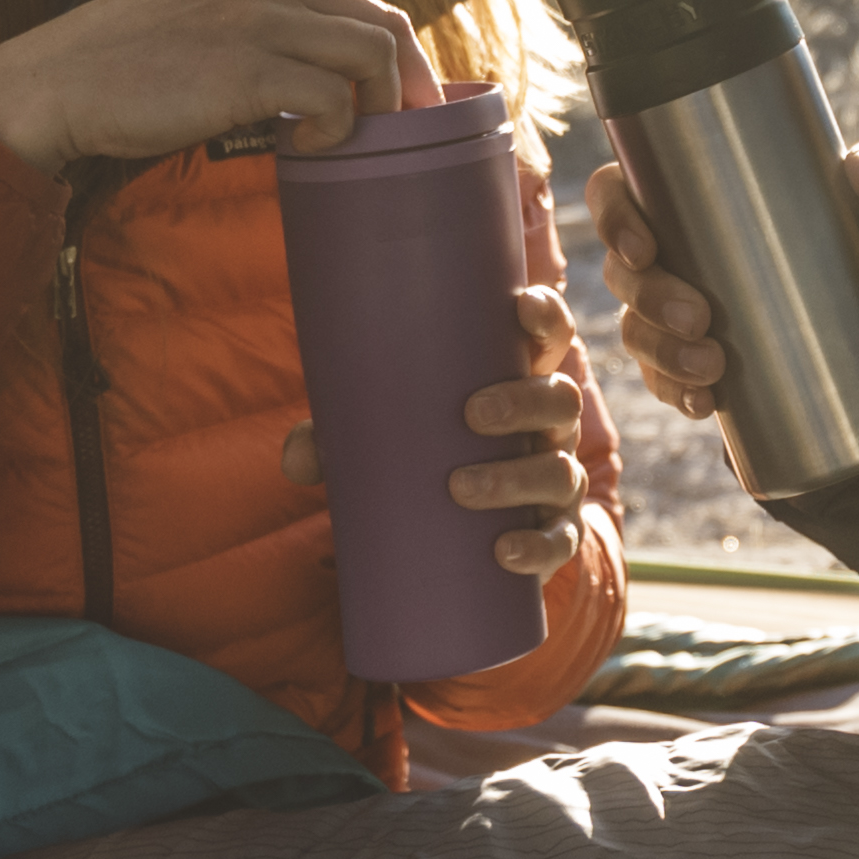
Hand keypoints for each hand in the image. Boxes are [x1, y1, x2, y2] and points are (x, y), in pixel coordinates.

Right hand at [0, 0, 415, 172]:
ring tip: (345, 140)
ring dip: (378, 106)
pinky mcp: (247, 68)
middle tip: (413, 133)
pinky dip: (335, 129)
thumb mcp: (214, 15)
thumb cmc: (134, 63)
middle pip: (386, 24)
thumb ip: (272, 22)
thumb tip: (338, 70)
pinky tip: (304, 146)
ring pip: (374, 54)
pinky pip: (333, 97)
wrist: (57, 82)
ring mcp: (261, 18)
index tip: (408, 105)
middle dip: (411, 83)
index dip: (400, 59)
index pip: (366, 4)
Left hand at [275, 287, 602, 580]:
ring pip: (562, 471)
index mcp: (518, 381)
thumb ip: (334, 439)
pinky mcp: (553, 531)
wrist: (456, 530)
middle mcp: (549, 426)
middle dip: (524, 401)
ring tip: (461, 487)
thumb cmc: (418, 455)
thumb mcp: (380, 436)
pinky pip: (560, 539)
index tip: (521, 307)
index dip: (547, 316)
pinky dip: (537, 546)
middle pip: (561, 399)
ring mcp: (557, 479)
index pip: (549, 336)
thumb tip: (297, 460)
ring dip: (517, 477)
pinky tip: (503, 551)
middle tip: (472, 414)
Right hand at [586, 134, 858, 427]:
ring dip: (664, 354)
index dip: (614, 220)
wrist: (853, 302)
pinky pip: (661, 379)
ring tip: (713, 367)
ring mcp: (664, 311)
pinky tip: (704, 403)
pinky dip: (677, 392)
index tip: (646, 248)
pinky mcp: (683, 358)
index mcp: (679, 197)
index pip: (613, 196)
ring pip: (636, 331)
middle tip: (701, 318)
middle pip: (622, 274)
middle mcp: (660, 254)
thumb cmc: (840, 228)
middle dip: (652, 300)